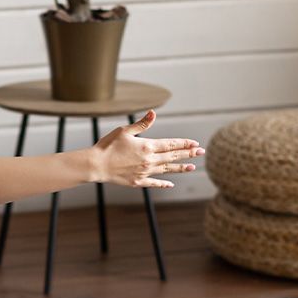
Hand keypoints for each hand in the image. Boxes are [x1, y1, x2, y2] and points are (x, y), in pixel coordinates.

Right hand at [89, 110, 204, 187]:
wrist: (96, 165)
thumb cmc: (108, 146)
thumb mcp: (124, 131)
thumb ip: (142, 124)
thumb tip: (154, 113)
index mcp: (147, 146)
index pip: (171, 144)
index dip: (184, 143)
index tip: (195, 143)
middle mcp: (150, 160)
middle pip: (173, 156)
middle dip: (188, 154)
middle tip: (201, 152)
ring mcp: (145, 172)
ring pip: (167, 169)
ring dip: (180, 167)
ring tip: (192, 167)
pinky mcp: (138, 181)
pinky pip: (154, 183)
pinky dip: (163, 183)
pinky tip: (170, 184)